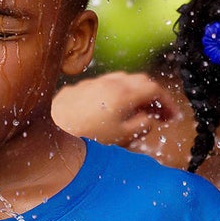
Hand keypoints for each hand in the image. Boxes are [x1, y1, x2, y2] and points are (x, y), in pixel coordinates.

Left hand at [52, 72, 179, 146]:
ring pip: (119, 81)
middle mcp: (108, 82)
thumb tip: (148, 118)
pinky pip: (100, 87)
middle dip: (152, 96)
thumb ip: (142, 125)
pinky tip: (108, 113)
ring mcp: (90, 84)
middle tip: (158, 114)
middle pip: (139, 81)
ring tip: (135, 112)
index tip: (173, 117)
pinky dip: (113, 96)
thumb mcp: (123, 138)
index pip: (155, 89)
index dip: (168, 102)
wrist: (46, 137)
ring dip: (132, 93)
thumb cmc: (87, 140)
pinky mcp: (75, 90)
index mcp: (124, 93)